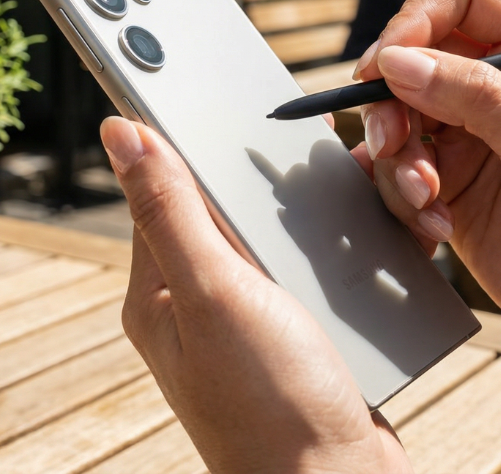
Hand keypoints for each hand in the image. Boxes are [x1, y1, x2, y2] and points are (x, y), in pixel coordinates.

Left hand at [102, 117, 412, 473]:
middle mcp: (199, 300)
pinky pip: (320, 267)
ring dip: (323, 215)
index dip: (195, 137)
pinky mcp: (301, 331)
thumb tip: (120, 131)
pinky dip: (349, 249)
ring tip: (369, 202)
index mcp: (159, 289)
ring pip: (285, 232)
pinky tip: (380, 240)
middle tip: (326, 157)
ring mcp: (253, 317)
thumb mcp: (213, 293)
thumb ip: (171, 210)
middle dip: (278, 179)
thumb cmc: (269, 406)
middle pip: (233, 205)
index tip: (231, 94)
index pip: (166, 187)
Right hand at [352, 0, 500, 344]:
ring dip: (395, 160)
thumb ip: (476, 97)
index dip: (414, 19)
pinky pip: (392, 167)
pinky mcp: (443, 175)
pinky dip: (398, 196)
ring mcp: (465, 127)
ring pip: (392, 114)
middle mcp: (497, 78)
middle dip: (390, 103)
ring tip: (426, 200)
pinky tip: (435, 228)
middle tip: (394, 144)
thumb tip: (396, 61)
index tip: (386, 67)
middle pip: (410, 53)